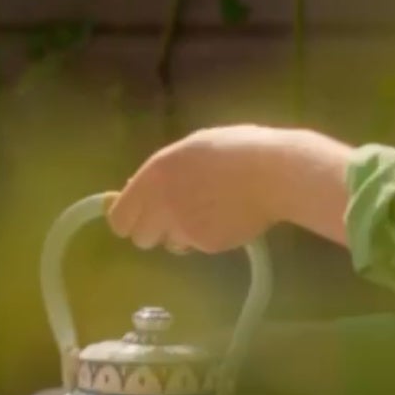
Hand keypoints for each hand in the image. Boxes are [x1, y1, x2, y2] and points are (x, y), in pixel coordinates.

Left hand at [109, 125, 299, 254]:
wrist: (274, 173)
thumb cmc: (237, 149)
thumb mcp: (192, 148)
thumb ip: (164, 171)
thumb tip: (141, 189)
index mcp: (154, 175)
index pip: (119, 217)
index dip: (128, 220)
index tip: (138, 219)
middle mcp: (162, 205)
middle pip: (140, 239)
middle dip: (154, 231)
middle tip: (174, 219)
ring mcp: (183, 228)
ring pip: (170, 244)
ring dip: (181, 235)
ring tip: (208, 214)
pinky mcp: (206, 245)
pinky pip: (197, 246)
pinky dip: (207, 238)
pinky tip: (226, 219)